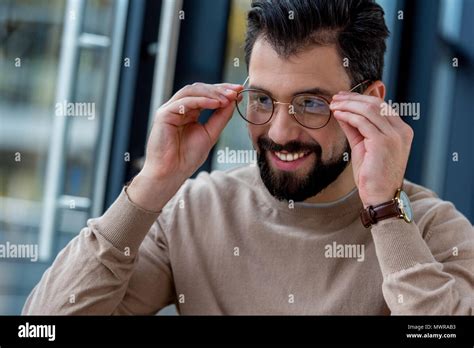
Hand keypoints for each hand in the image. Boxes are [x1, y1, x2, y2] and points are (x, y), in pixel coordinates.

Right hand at [141, 82, 242, 181]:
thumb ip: (221, 117)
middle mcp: (179, 108)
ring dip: (212, 93)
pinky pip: (184, 102)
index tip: (239, 90)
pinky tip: (216, 103)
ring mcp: (170, 110)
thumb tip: (234, 101)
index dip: (223, 90)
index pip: (206, 95)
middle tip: (236, 91)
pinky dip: (202, 100)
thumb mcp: (211, 134)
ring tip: (227, 98)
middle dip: (219, 89)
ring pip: (192, 91)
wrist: (172, 172)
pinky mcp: (164, 114)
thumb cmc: (187, 157)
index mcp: (189, 113)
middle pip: (199, 89)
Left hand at [330, 92, 413, 207]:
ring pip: (369, 110)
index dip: (361, 99)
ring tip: (334, 104)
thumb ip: (355, 129)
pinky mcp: (383, 142)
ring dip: (348, 105)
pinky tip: (337, 114)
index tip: (344, 97)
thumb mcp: (363, 146)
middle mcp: (401, 131)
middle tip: (336, 97)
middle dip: (353, 98)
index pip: (381, 106)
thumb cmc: (372, 175)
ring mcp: (394, 136)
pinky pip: (363, 122)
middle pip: (376, 104)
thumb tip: (342, 112)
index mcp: (401, 131)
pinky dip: (348, 115)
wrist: (379, 197)